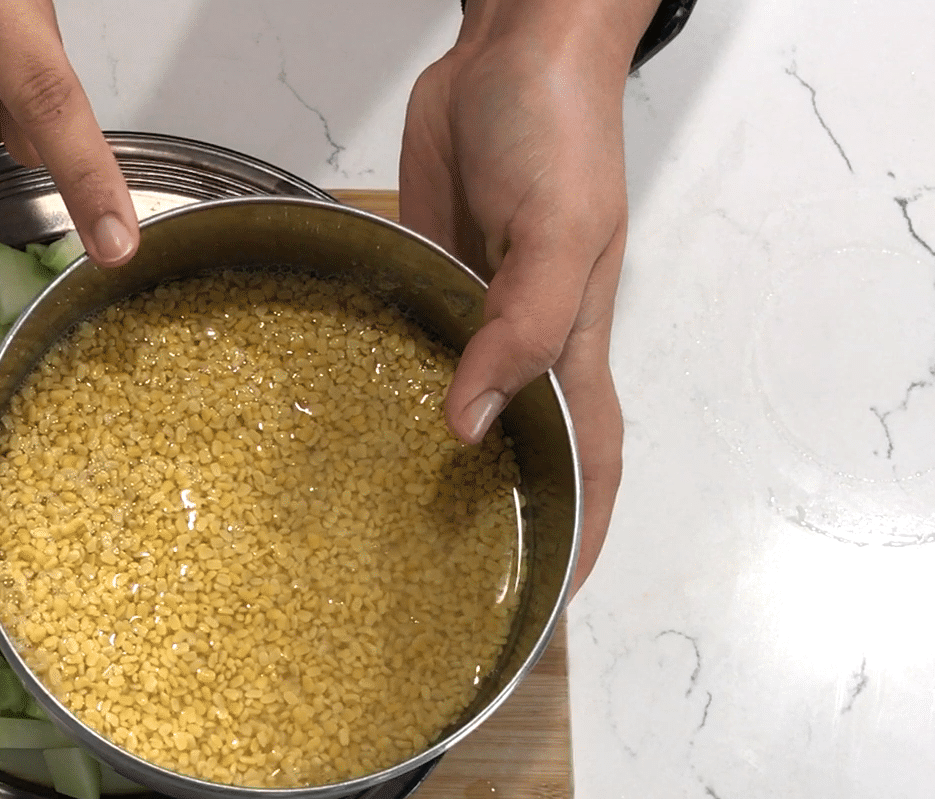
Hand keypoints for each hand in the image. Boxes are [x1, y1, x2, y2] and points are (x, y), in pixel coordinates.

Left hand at [399, 0, 653, 587]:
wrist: (509, 47)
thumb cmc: (558, 129)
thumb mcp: (559, 234)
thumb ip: (522, 329)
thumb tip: (470, 426)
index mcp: (573, 344)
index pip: (591, 463)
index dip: (582, 536)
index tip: (549, 606)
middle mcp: (524, 341)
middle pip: (520, 453)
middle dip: (500, 522)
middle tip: (447, 591)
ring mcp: (472, 311)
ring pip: (455, 410)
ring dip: (431, 468)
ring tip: (380, 532)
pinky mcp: (424, 277)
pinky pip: (408, 349)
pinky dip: (384, 391)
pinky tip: (342, 425)